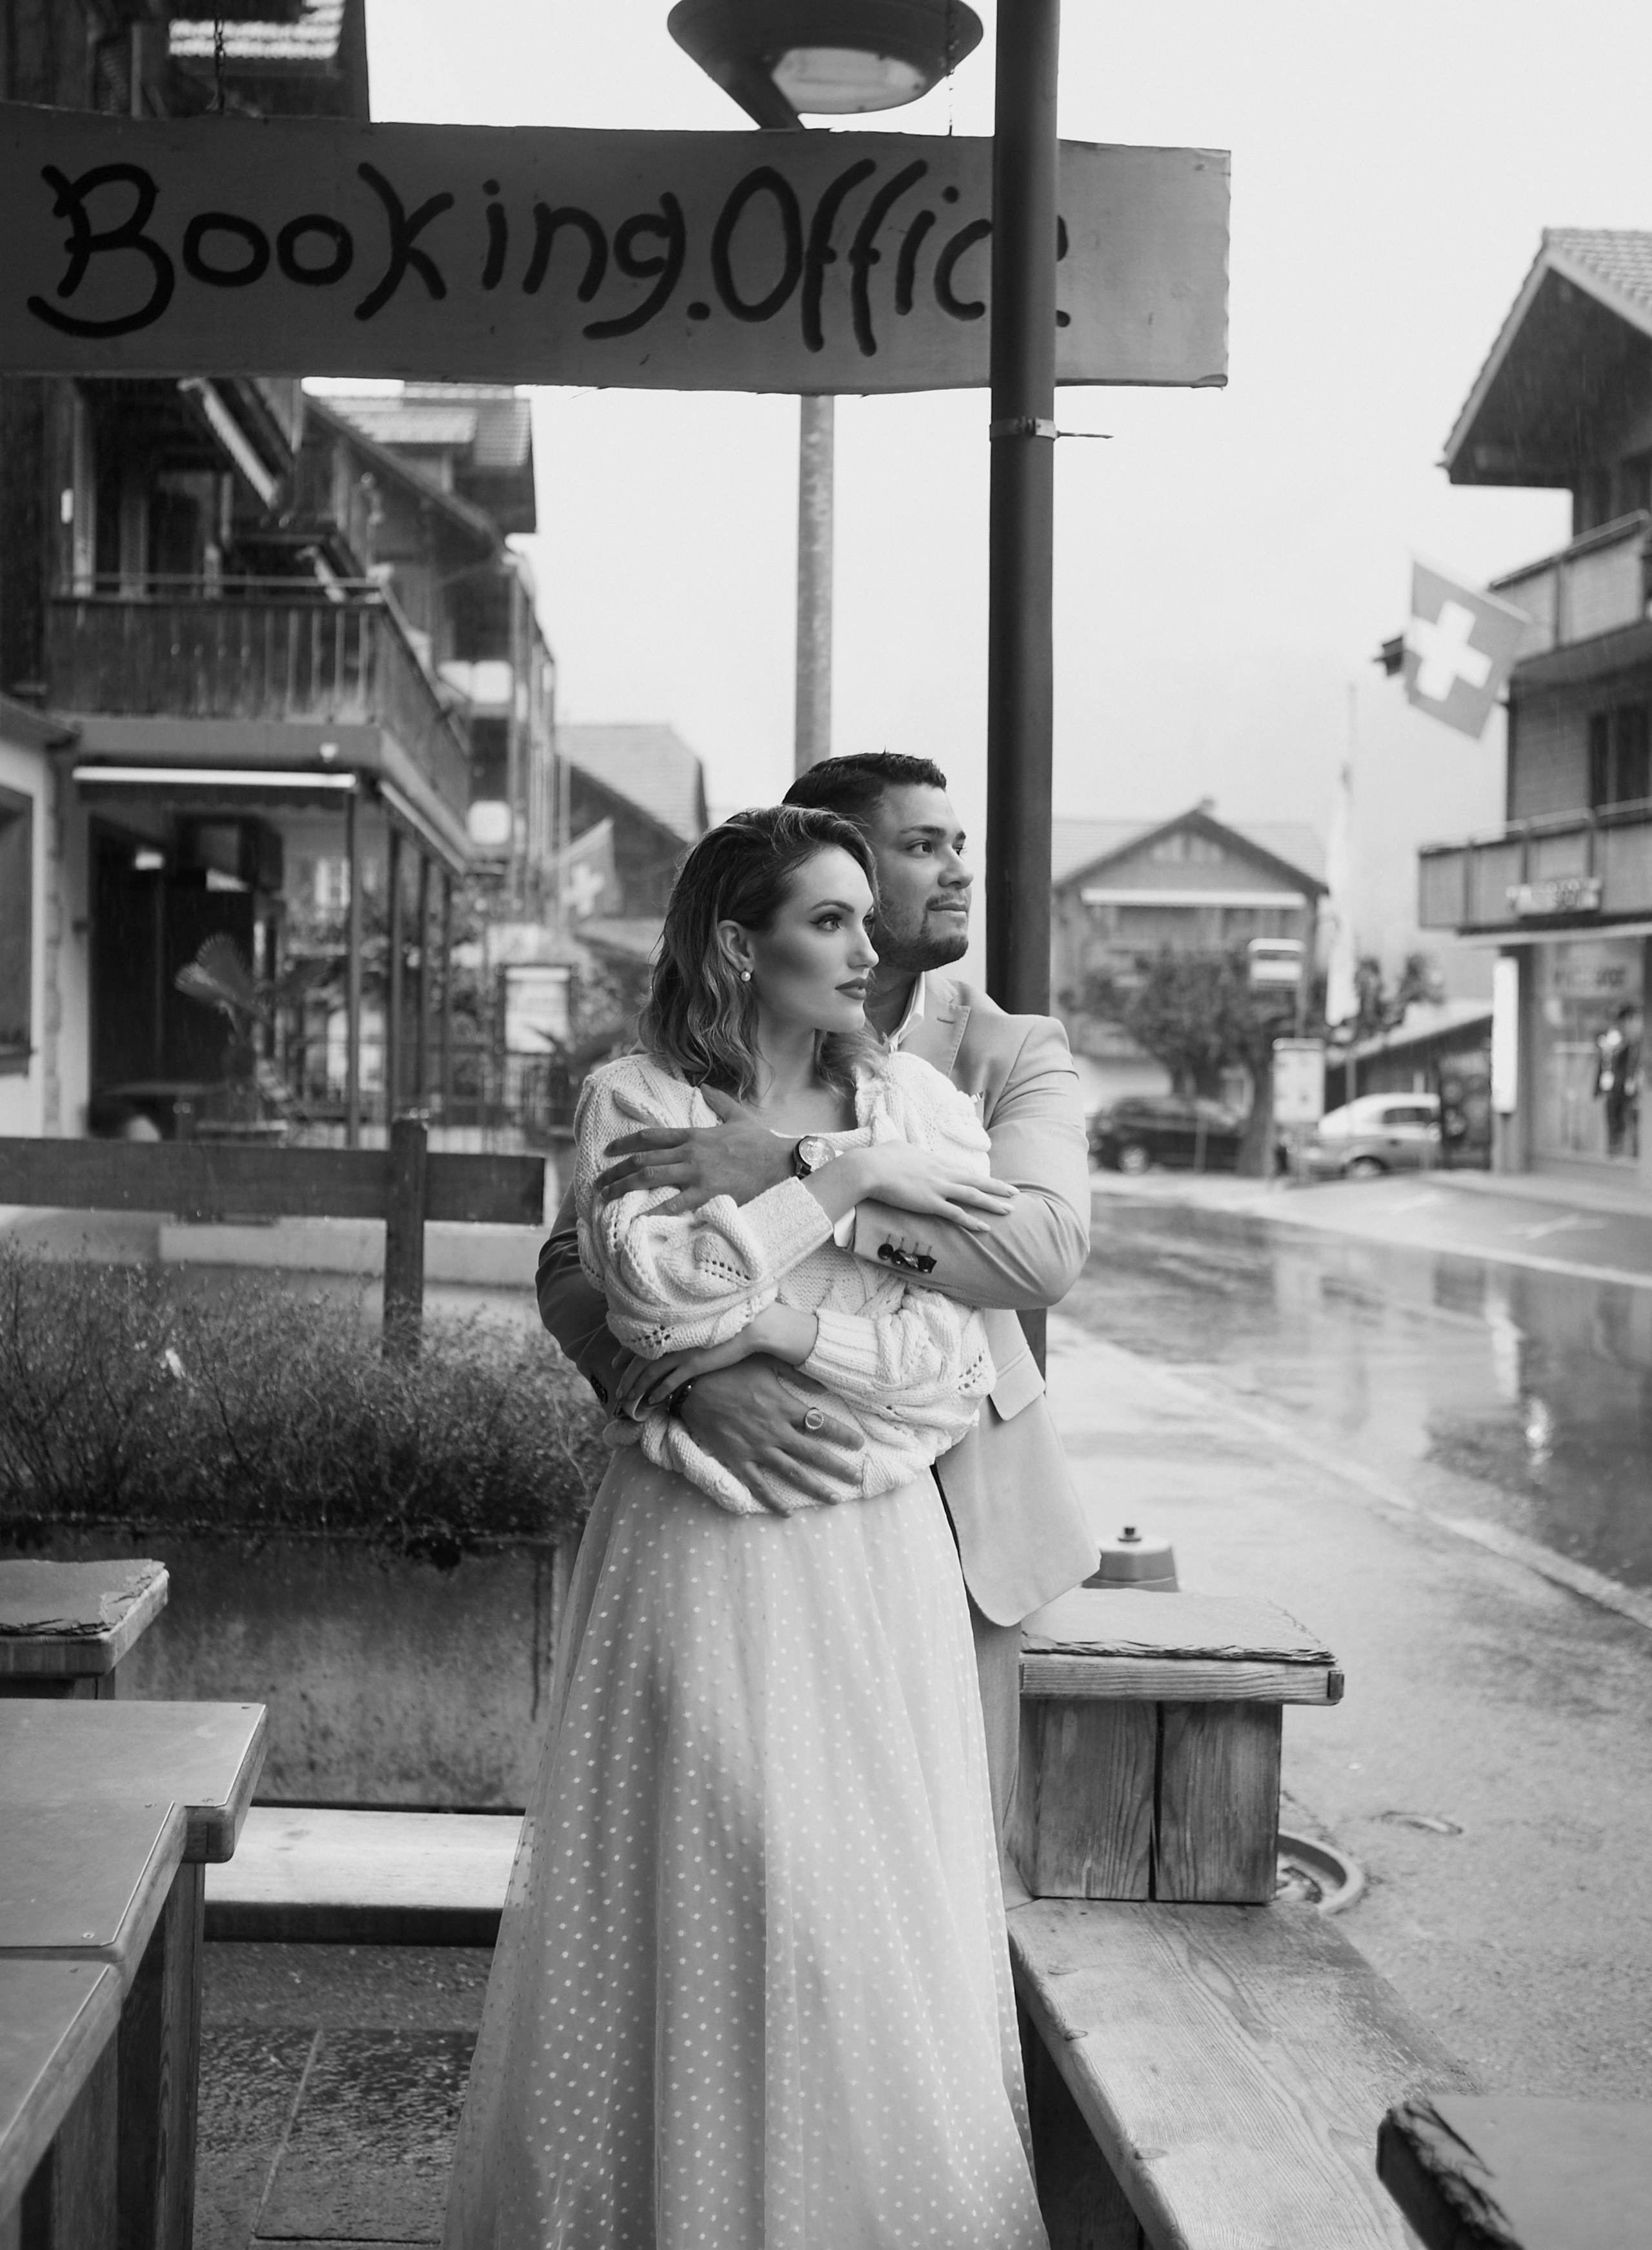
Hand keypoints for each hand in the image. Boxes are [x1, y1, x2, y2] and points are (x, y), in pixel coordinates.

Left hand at [595, 1088, 792, 1212]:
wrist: (783, 1164)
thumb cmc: (762, 1144)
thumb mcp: (739, 1116)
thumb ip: (719, 1101)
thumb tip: (705, 1087)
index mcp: (694, 1135)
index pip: (651, 1136)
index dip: (625, 1142)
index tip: (608, 1151)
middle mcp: (690, 1152)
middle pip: (642, 1159)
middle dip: (615, 1170)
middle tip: (597, 1181)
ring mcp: (697, 1173)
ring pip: (650, 1178)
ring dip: (624, 1188)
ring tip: (606, 1199)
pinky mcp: (708, 1193)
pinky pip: (674, 1204)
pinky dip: (654, 1212)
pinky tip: (638, 1219)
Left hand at [610, 1304, 818, 1420]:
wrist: (752, 1325)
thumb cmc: (731, 1322)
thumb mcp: (702, 1324)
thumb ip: (687, 1331)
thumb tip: (680, 1340)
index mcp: (673, 1326)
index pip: (641, 1340)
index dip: (625, 1354)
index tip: (614, 1364)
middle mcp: (673, 1338)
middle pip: (640, 1360)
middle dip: (627, 1378)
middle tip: (618, 1393)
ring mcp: (682, 1351)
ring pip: (650, 1373)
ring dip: (637, 1388)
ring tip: (629, 1402)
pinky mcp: (694, 1364)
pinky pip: (669, 1381)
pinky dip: (658, 1392)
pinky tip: (652, 1401)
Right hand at [679, 1357, 865, 1504]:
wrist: (692, 1387)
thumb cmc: (729, 1370)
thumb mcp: (765, 1362)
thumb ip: (795, 1373)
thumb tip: (822, 1381)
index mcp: (783, 1407)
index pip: (821, 1424)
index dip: (843, 1435)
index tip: (859, 1444)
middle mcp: (774, 1431)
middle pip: (814, 1453)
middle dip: (838, 1467)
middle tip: (857, 1478)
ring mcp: (756, 1448)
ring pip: (792, 1473)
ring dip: (815, 1488)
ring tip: (834, 1499)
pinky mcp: (737, 1460)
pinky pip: (758, 1485)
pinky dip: (773, 1500)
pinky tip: (787, 1513)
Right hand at [850, 1142, 1017, 1233]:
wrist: (869, 1168)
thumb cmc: (878, 1157)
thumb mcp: (897, 1147)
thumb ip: (907, 1151)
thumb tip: (903, 1148)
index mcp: (934, 1160)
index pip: (961, 1170)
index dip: (978, 1177)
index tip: (990, 1181)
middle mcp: (941, 1172)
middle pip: (975, 1180)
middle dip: (997, 1187)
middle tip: (1014, 1192)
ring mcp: (938, 1188)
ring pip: (973, 1195)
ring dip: (993, 1203)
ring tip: (1009, 1210)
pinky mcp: (930, 1203)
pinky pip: (956, 1214)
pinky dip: (972, 1221)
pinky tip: (985, 1227)